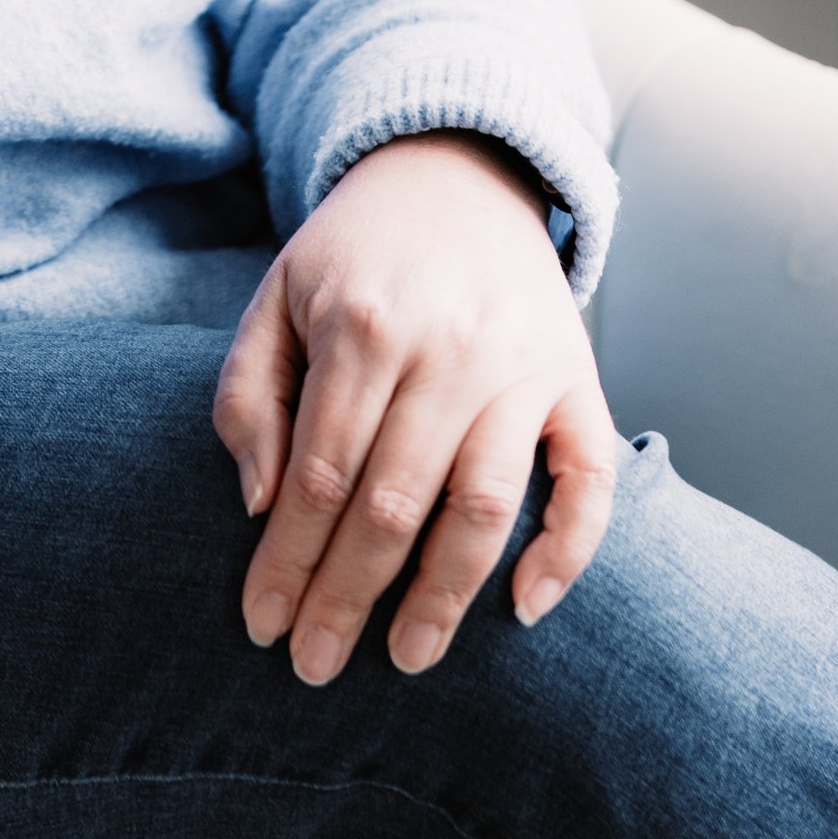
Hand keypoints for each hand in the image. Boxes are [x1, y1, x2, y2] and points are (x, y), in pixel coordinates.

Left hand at [212, 130, 614, 685]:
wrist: (454, 171)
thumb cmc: (352, 254)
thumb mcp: (275, 298)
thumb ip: (248, 395)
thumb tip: (262, 505)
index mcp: (362, 324)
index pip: (317, 474)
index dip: (286, 559)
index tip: (261, 625)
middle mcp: (448, 348)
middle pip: (394, 504)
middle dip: (348, 597)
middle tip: (314, 667)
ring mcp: (523, 366)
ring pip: (484, 506)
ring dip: (444, 597)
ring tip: (406, 660)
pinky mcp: (579, 379)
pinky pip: (590, 480)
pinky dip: (568, 551)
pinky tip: (527, 610)